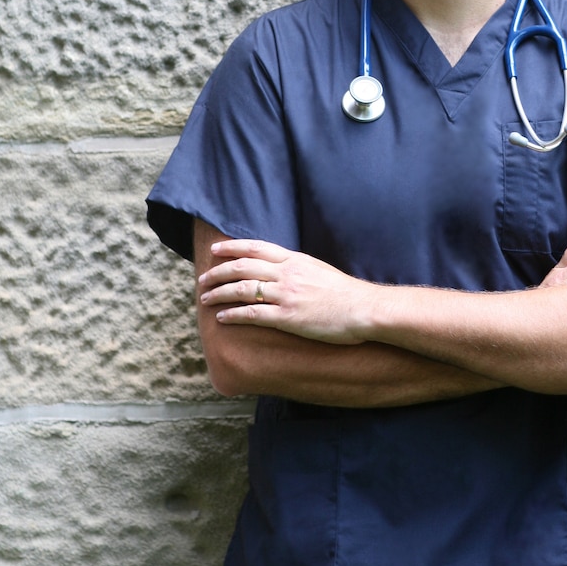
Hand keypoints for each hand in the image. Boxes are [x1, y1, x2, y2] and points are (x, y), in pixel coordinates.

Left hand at [197, 238, 371, 343]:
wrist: (363, 308)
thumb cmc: (345, 293)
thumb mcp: (319, 270)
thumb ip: (297, 267)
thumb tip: (281, 267)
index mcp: (294, 260)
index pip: (256, 248)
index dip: (232, 248)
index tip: (215, 249)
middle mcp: (287, 274)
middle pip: (243, 267)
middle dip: (218, 272)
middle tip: (203, 280)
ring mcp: (286, 295)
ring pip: (243, 289)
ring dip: (220, 293)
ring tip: (205, 299)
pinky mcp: (288, 317)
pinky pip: (253, 314)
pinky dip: (233, 314)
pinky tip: (222, 317)